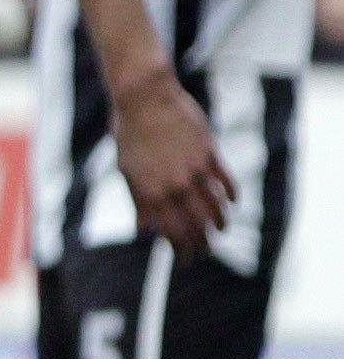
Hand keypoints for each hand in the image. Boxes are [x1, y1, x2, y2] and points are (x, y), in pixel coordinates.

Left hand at [111, 72, 236, 259]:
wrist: (144, 98)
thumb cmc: (129, 133)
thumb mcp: (127, 169)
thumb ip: (139, 201)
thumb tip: (144, 230)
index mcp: (152, 192)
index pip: (173, 233)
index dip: (181, 251)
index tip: (185, 260)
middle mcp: (175, 185)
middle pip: (197, 226)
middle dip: (202, 244)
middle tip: (204, 252)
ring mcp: (194, 170)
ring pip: (216, 207)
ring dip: (220, 223)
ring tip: (219, 230)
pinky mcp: (209, 153)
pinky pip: (227, 182)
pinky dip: (231, 196)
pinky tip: (231, 203)